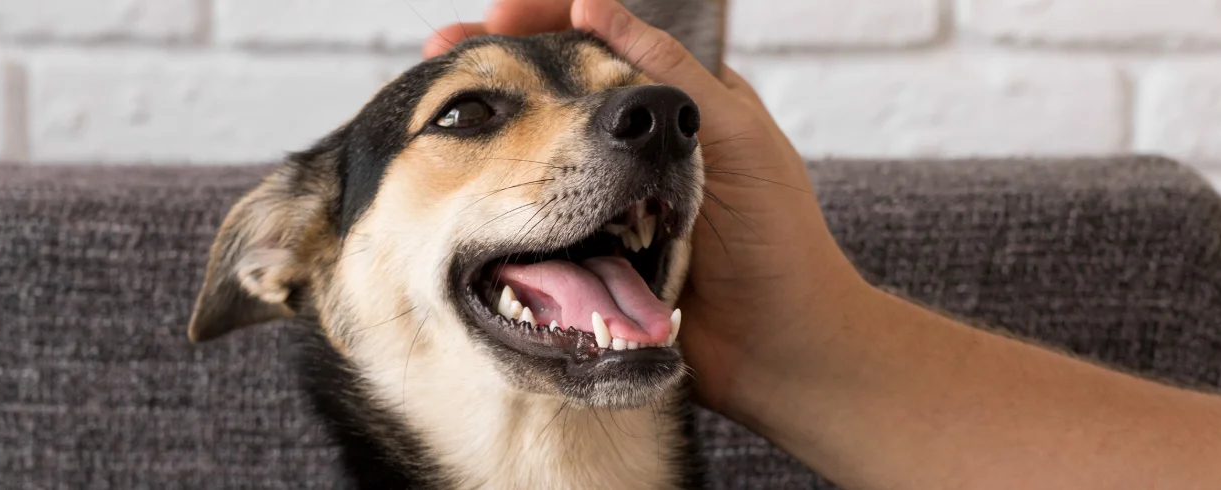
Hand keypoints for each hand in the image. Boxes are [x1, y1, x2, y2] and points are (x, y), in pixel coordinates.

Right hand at [423, 0, 873, 419]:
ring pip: (536, 156)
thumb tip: (594, 4)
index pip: (597, 44)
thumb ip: (666, 75)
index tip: (495, 18)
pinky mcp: (588, 261)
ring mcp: (606, 206)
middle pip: (554, 93)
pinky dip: (499, 201)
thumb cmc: (776, 240)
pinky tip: (462, 184)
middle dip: (496, 69)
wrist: (780, 351)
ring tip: (440, 108)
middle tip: (441, 53)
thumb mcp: (730, 136)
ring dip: (487, 131)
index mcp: (675, 109)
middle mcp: (635, 153)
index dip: (543, 23)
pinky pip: (534, 224)